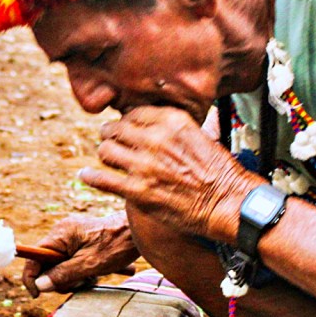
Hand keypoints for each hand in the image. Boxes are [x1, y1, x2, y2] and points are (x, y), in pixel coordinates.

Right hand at [21, 211, 138, 296]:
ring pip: (63, 265)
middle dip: (63, 278)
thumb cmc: (116, 245)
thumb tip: (40, 286)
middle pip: (48, 264)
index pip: (34, 256)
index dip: (32, 277)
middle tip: (82, 281)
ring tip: (96, 275)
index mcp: (60, 234)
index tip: (37, 294)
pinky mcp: (83, 241)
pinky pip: (74, 260)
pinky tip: (103, 270)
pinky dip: (86, 269)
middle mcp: (63, 233)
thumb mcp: (89, 265)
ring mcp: (73, 236)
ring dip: (78, 276)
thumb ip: (62, 275)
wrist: (139, 231)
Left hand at [78, 106, 248, 239]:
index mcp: (172, 120)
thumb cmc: (219, 171)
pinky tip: (86, 176)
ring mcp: (144, 165)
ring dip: (105, 155)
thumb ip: (172, 129)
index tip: (125, 128)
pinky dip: (91, 177)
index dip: (126, 121)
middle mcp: (155, 139)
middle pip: (115, 129)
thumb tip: (150, 127)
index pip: (133, 113)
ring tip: (107, 159)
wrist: (229, 202)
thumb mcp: (199, 134)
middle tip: (110, 141)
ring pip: (105, 151)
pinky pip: (102, 179)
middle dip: (110, 135)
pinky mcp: (138, 191)